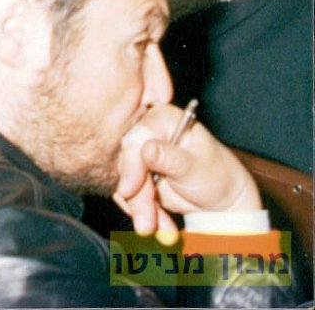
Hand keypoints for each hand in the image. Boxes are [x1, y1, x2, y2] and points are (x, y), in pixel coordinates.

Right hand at [113, 105, 260, 237]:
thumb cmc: (219, 177)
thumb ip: (170, 158)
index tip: (129, 191)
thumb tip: (145, 149)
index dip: (130, 165)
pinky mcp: (140, 179)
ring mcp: (142, 158)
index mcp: (162, 120)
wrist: (225, 203)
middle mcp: (148, 135)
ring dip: (142, 211)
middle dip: (137, 198)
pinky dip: (145, 215)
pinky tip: (162, 227)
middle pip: (128, 165)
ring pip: (127, 184)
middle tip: (146, 225)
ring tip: (164, 232)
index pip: (135, 139)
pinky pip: (131, 197)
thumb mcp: (196, 168)